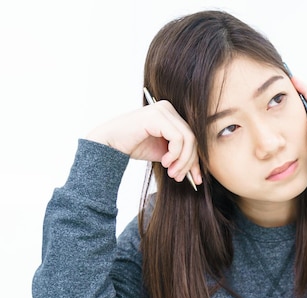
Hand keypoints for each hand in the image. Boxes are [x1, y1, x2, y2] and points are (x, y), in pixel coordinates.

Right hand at [86, 100, 200, 183]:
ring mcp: (163, 110)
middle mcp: (168, 108)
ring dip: (182, 161)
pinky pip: (177, 138)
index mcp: (171, 114)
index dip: (195, 159)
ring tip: (172, 173)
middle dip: (189, 162)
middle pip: (192, 138)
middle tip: (179, 177)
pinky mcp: (157, 116)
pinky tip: (164, 162)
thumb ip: (179, 157)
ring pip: (188, 139)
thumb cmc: (133, 146)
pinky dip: (175, 154)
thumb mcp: (163, 153)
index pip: (191, 137)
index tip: (196, 179)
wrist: (108, 144)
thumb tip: (197, 172)